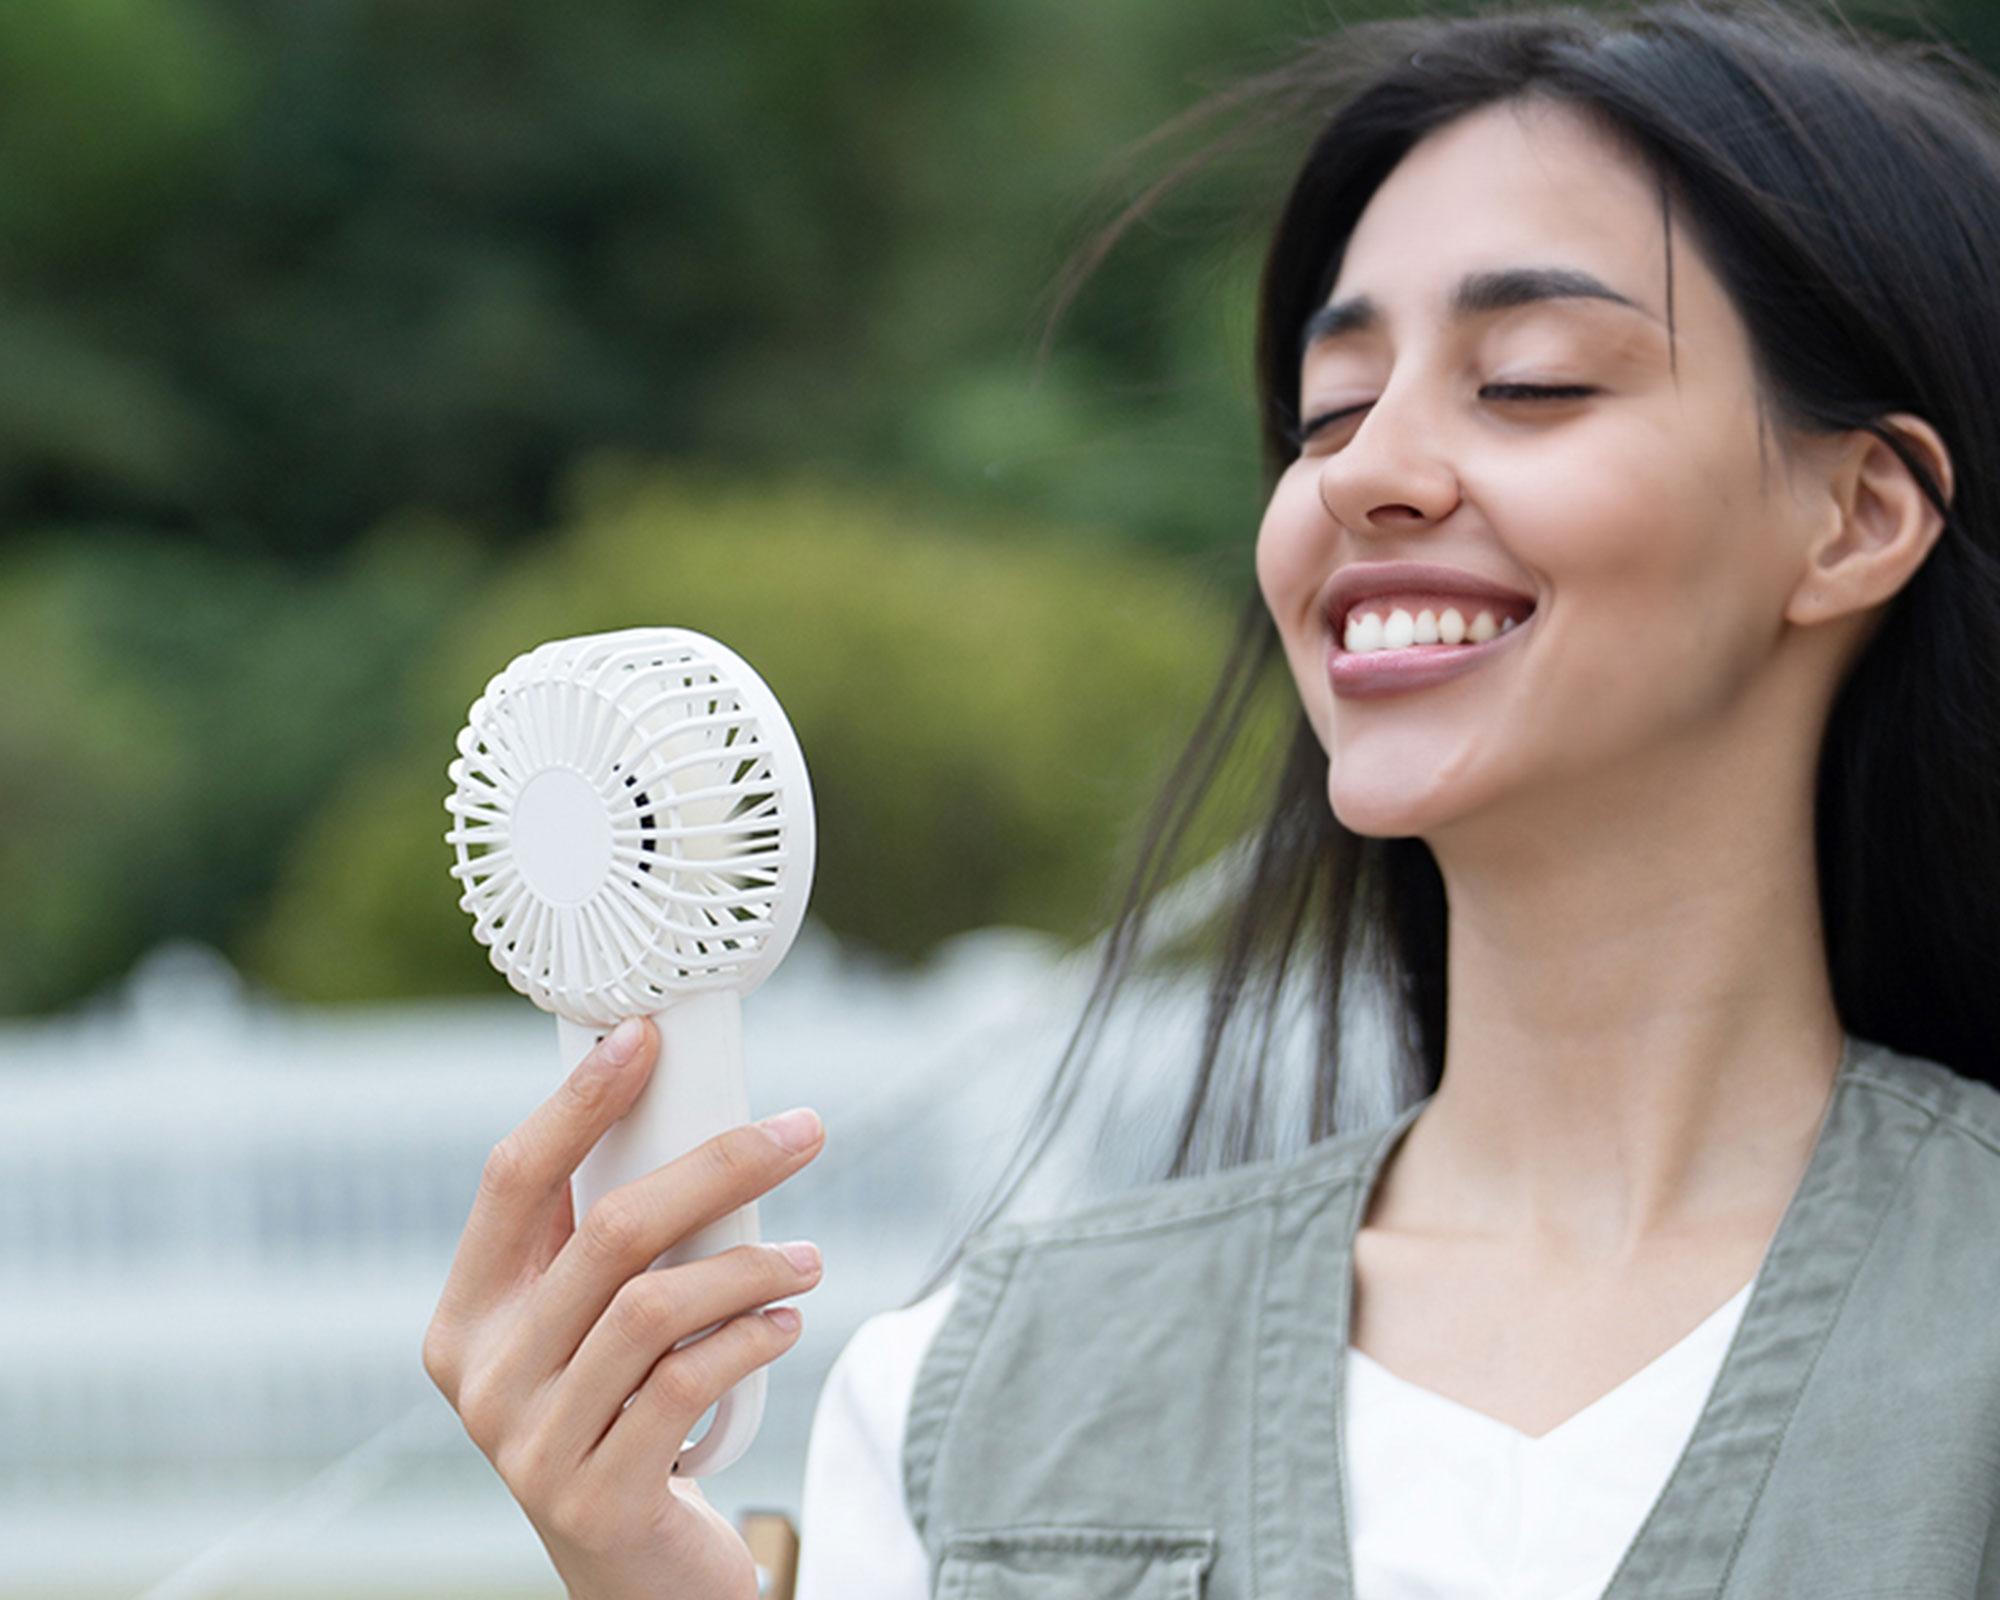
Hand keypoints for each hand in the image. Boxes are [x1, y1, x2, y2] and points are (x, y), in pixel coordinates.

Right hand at [421, 1018, 825, 1599]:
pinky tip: (787, 1323)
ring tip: (808, 1258)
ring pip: (654, 1306)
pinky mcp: (594, 1499)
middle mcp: (482, 1378)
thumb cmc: (626, 1418)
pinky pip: (685, 1385)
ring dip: (752, 1264)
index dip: (578, 1101)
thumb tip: (696, 1119)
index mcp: (467, 1316)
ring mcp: (530, 1445)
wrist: (636, 1573)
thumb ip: (610, 1250)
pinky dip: (750, 1339)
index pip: (513, 1180)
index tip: (647, 1037)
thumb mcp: (593, 1332)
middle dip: (718, 1165)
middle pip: (608, 1231)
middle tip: (802, 1133)